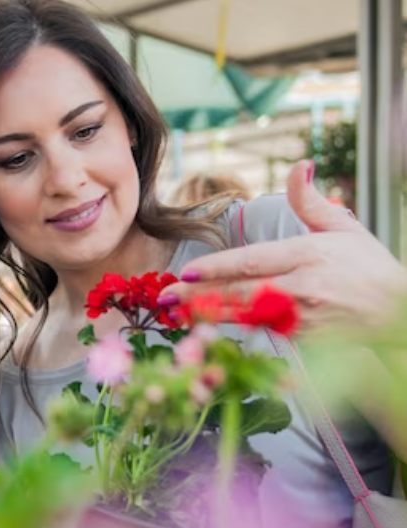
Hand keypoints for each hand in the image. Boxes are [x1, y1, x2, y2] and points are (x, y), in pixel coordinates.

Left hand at [160, 160, 406, 329]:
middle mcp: (302, 288)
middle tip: (166, 297)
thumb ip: (309, 200)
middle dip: (200, 295)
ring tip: (176, 313)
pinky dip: (233, 329)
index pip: (253, 261)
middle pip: (241, 292)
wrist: (399, 313)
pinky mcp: (303, 340)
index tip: (188, 271)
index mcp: (308, 255)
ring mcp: (301, 318)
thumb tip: (299, 165)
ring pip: (245, 317)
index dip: (218, 268)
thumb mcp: (342, 227)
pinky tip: (204, 328)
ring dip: (208, 315)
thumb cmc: (369, 267)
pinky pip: (261, 333)